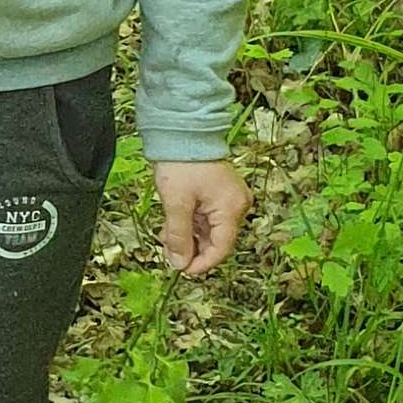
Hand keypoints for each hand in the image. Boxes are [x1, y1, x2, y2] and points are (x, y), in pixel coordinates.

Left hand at [148, 158, 248, 277]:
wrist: (181, 131)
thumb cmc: (181, 163)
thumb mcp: (176, 203)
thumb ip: (179, 237)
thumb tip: (180, 265)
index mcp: (232, 208)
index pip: (222, 248)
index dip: (202, 263)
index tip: (182, 270)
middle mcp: (237, 205)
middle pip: (216, 240)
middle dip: (191, 249)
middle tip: (168, 251)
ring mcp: (229, 199)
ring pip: (209, 231)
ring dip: (188, 237)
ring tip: (166, 235)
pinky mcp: (219, 194)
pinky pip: (207, 218)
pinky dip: (190, 225)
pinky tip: (173, 226)